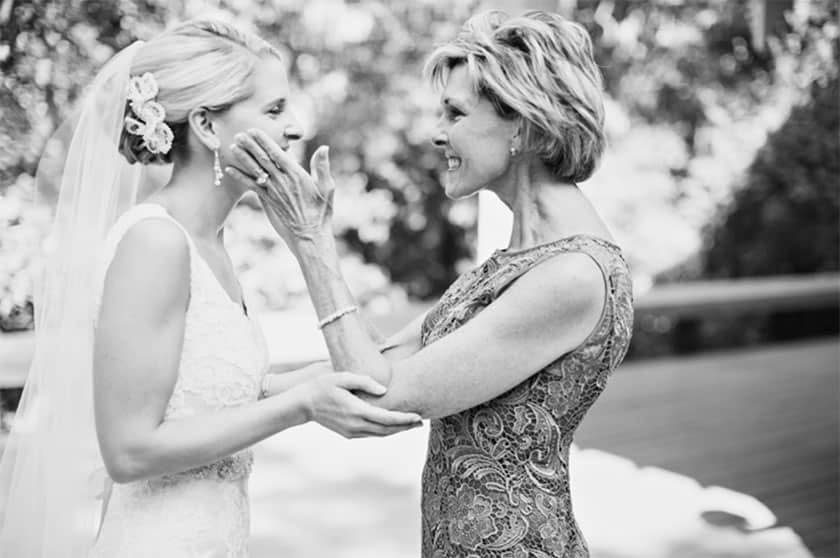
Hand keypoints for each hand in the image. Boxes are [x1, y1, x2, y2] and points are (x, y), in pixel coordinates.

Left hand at [225, 129, 334, 242]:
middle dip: (250, 145)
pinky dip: (240, 177)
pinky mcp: (268, 202)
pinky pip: (251, 186)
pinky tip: (229, 169)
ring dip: (243, 158)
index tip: (254, 130)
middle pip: (263, 159)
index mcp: (297, 175)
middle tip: (239, 134)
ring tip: (233, 146)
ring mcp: (273, 192)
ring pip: (255, 171)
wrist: (310, 236)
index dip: (264, 141)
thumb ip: (322, 167)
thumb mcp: (327, 188)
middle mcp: (282, 181)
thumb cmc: (321, 212)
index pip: (277, 153)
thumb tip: (324, 148)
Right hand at [291, 372, 421, 437]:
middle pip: (387, 429)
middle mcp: (356, 425)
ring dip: (396, 430)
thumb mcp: (343, 377)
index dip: (404, 419)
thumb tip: (384, 390)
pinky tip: (392, 425)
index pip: (387, 418)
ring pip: (380, 434)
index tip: (418, 417)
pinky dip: (385, 431)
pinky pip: (371, 434)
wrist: (303, 404)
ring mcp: (352, 431)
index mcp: (357, 411)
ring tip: (411, 424)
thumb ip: (365, 382)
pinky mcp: (348, 433)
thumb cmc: (323, 386)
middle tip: (421, 422)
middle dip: (405, 426)